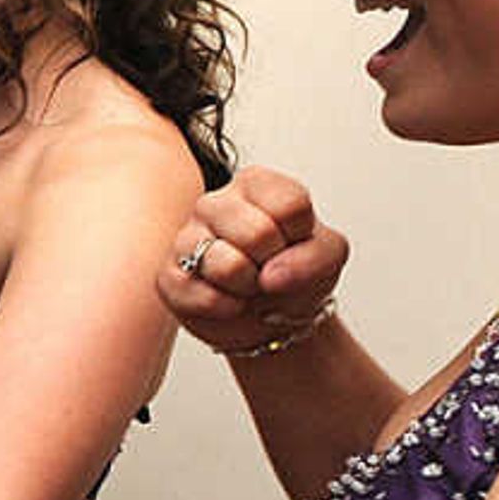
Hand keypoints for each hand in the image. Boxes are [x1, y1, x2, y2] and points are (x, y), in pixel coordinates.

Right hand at [159, 165, 347, 354]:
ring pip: (226, 266)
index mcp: (255, 184)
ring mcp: (186, 238)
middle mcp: (215, 203)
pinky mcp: (168, 276)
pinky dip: (226, 308)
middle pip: (258, 234)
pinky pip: (200, 295)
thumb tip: (271, 276)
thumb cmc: (296, 272)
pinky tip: (229, 300)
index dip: (300, 235)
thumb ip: (314, 256)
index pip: (288, 204)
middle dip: (274, 264)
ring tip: (248, 284)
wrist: (272, 316)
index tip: (295, 242)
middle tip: (269, 268)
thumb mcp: (330, 256)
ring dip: (249, 288)